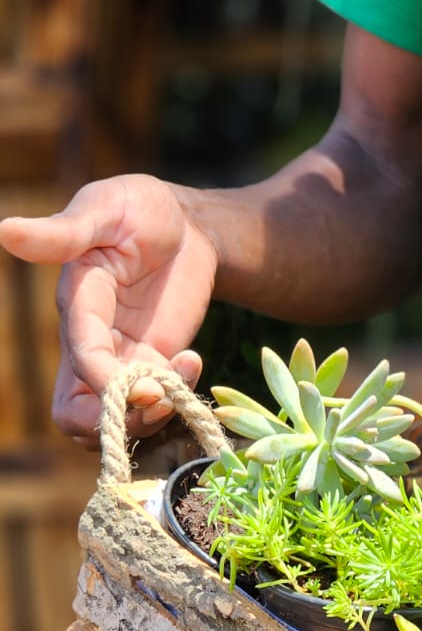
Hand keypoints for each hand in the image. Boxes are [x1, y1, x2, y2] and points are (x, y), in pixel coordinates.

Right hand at [0, 174, 216, 447]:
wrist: (185, 226)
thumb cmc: (139, 209)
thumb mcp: (106, 209)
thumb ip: (64, 232)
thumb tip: (5, 231)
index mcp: (78, 304)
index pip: (80, 356)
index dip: (104, 380)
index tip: (143, 385)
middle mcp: (92, 341)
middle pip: (76, 413)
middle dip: (114, 421)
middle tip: (160, 399)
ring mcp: (122, 359)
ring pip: (113, 421)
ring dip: (149, 418)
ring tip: (184, 374)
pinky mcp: (151, 367)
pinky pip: (151, 406)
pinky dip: (176, 400)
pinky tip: (194, 360)